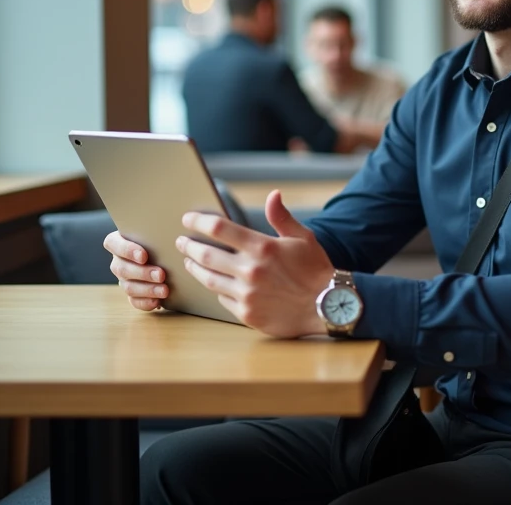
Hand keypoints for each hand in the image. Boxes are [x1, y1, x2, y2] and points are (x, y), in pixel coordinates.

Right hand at [103, 231, 168, 310]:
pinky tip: (158, 302)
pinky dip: (146, 303)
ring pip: (128, 286)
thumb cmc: (161, 233)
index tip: (144, 255)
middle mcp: (118, 260)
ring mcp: (124, 278)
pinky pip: (134, 301)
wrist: (168, 250)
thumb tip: (175, 218)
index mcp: (118, 241)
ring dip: (147, 289)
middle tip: (161, 274)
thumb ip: (159, 224)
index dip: (127, 250)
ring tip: (165, 290)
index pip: (113, 244)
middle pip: (122, 268)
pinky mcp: (133, 293)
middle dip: (142, 273)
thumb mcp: (158, 226)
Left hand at [175, 190, 333, 337]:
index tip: (188, 219)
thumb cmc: (316, 270)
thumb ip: (281, 217)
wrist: (329, 307)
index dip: (199, 221)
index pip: (219, 229)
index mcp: (263, 248)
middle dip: (189, 245)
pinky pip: (222, 299)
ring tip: (189, 261)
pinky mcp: (247, 314)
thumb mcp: (303, 238)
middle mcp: (251, 271)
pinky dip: (216, 289)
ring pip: (208, 279)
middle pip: (206, 255)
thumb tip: (272, 195)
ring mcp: (247, 294)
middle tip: (181, 241)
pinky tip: (214, 283)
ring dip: (194, 267)